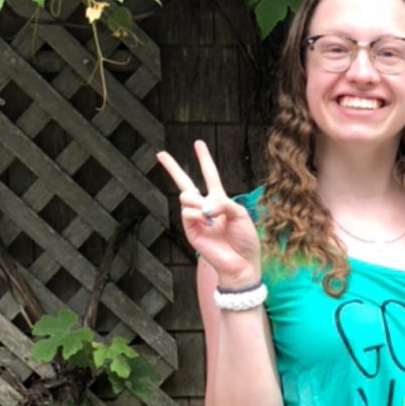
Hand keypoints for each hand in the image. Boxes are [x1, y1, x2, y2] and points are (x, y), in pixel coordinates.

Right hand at [156, 142, 262, 286]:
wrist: (241, 262)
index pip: (209, 174)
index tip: (197, 143)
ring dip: (197, 200)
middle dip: (172, 167)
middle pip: (184, 182)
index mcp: (219, 199)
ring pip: (186, 195)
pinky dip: (197, 214)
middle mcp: (205, 206)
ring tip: (208, 213)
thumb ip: (223, 204)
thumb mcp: (240, 214)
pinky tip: (206, 221)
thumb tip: (203, 206)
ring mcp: (195, 218)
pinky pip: (187, 212)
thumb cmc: (244, 238)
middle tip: (160, 154)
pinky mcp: (190, 230)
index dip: (204, 158)